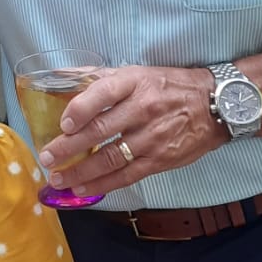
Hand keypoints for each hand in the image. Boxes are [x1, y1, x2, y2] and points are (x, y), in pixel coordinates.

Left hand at [38, 63, 221, 192]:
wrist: (214, 106)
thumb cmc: (169, 86)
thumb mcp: (137, 72)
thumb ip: (98, 76)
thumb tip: (59, 74)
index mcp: (135, 82)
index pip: (103, 93)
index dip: (80, 109)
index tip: (63, 122)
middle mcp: (143, 109)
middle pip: (101, 130)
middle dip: (69, 146)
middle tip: (47, 156)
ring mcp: (152, 137)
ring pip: (109, 158)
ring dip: (80, 170)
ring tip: (57, 177)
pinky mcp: (159, 160)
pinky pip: (126, 176)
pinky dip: (101, 185)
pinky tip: (82, 189)